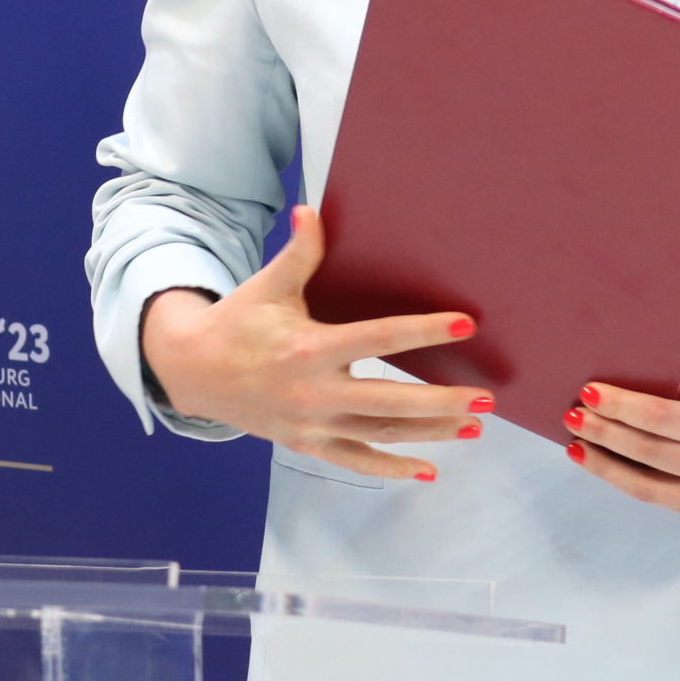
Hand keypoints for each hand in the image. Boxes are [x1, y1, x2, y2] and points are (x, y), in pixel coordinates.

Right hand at [137, 205, 492, 482]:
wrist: (191, 372)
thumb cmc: (238, 322)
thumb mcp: (267, 286)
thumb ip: (299, 253)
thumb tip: (310, 210)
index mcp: (309, 349)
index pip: (378, 339)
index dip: (423, 332)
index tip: (466, 325)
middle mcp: (313, 393)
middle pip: (388, 400)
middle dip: (440, 401)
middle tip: (488, 397)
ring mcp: (311, 425)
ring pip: (380, 433)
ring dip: (430, 432)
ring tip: (476, 425)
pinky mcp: (307, 443)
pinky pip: (355, 460)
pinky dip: (390, 468)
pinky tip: (428, 470)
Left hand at [564, 323, 679, 525]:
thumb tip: (623, 410)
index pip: (663, 419)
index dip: (622, 407)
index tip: (590, 393)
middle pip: (648, 453)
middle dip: (604, 434)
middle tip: (572, 416)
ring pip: (646, 486)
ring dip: (606, 465)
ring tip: (577, 446)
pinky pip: (662, 499)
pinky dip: (632, 480)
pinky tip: (610, 466)